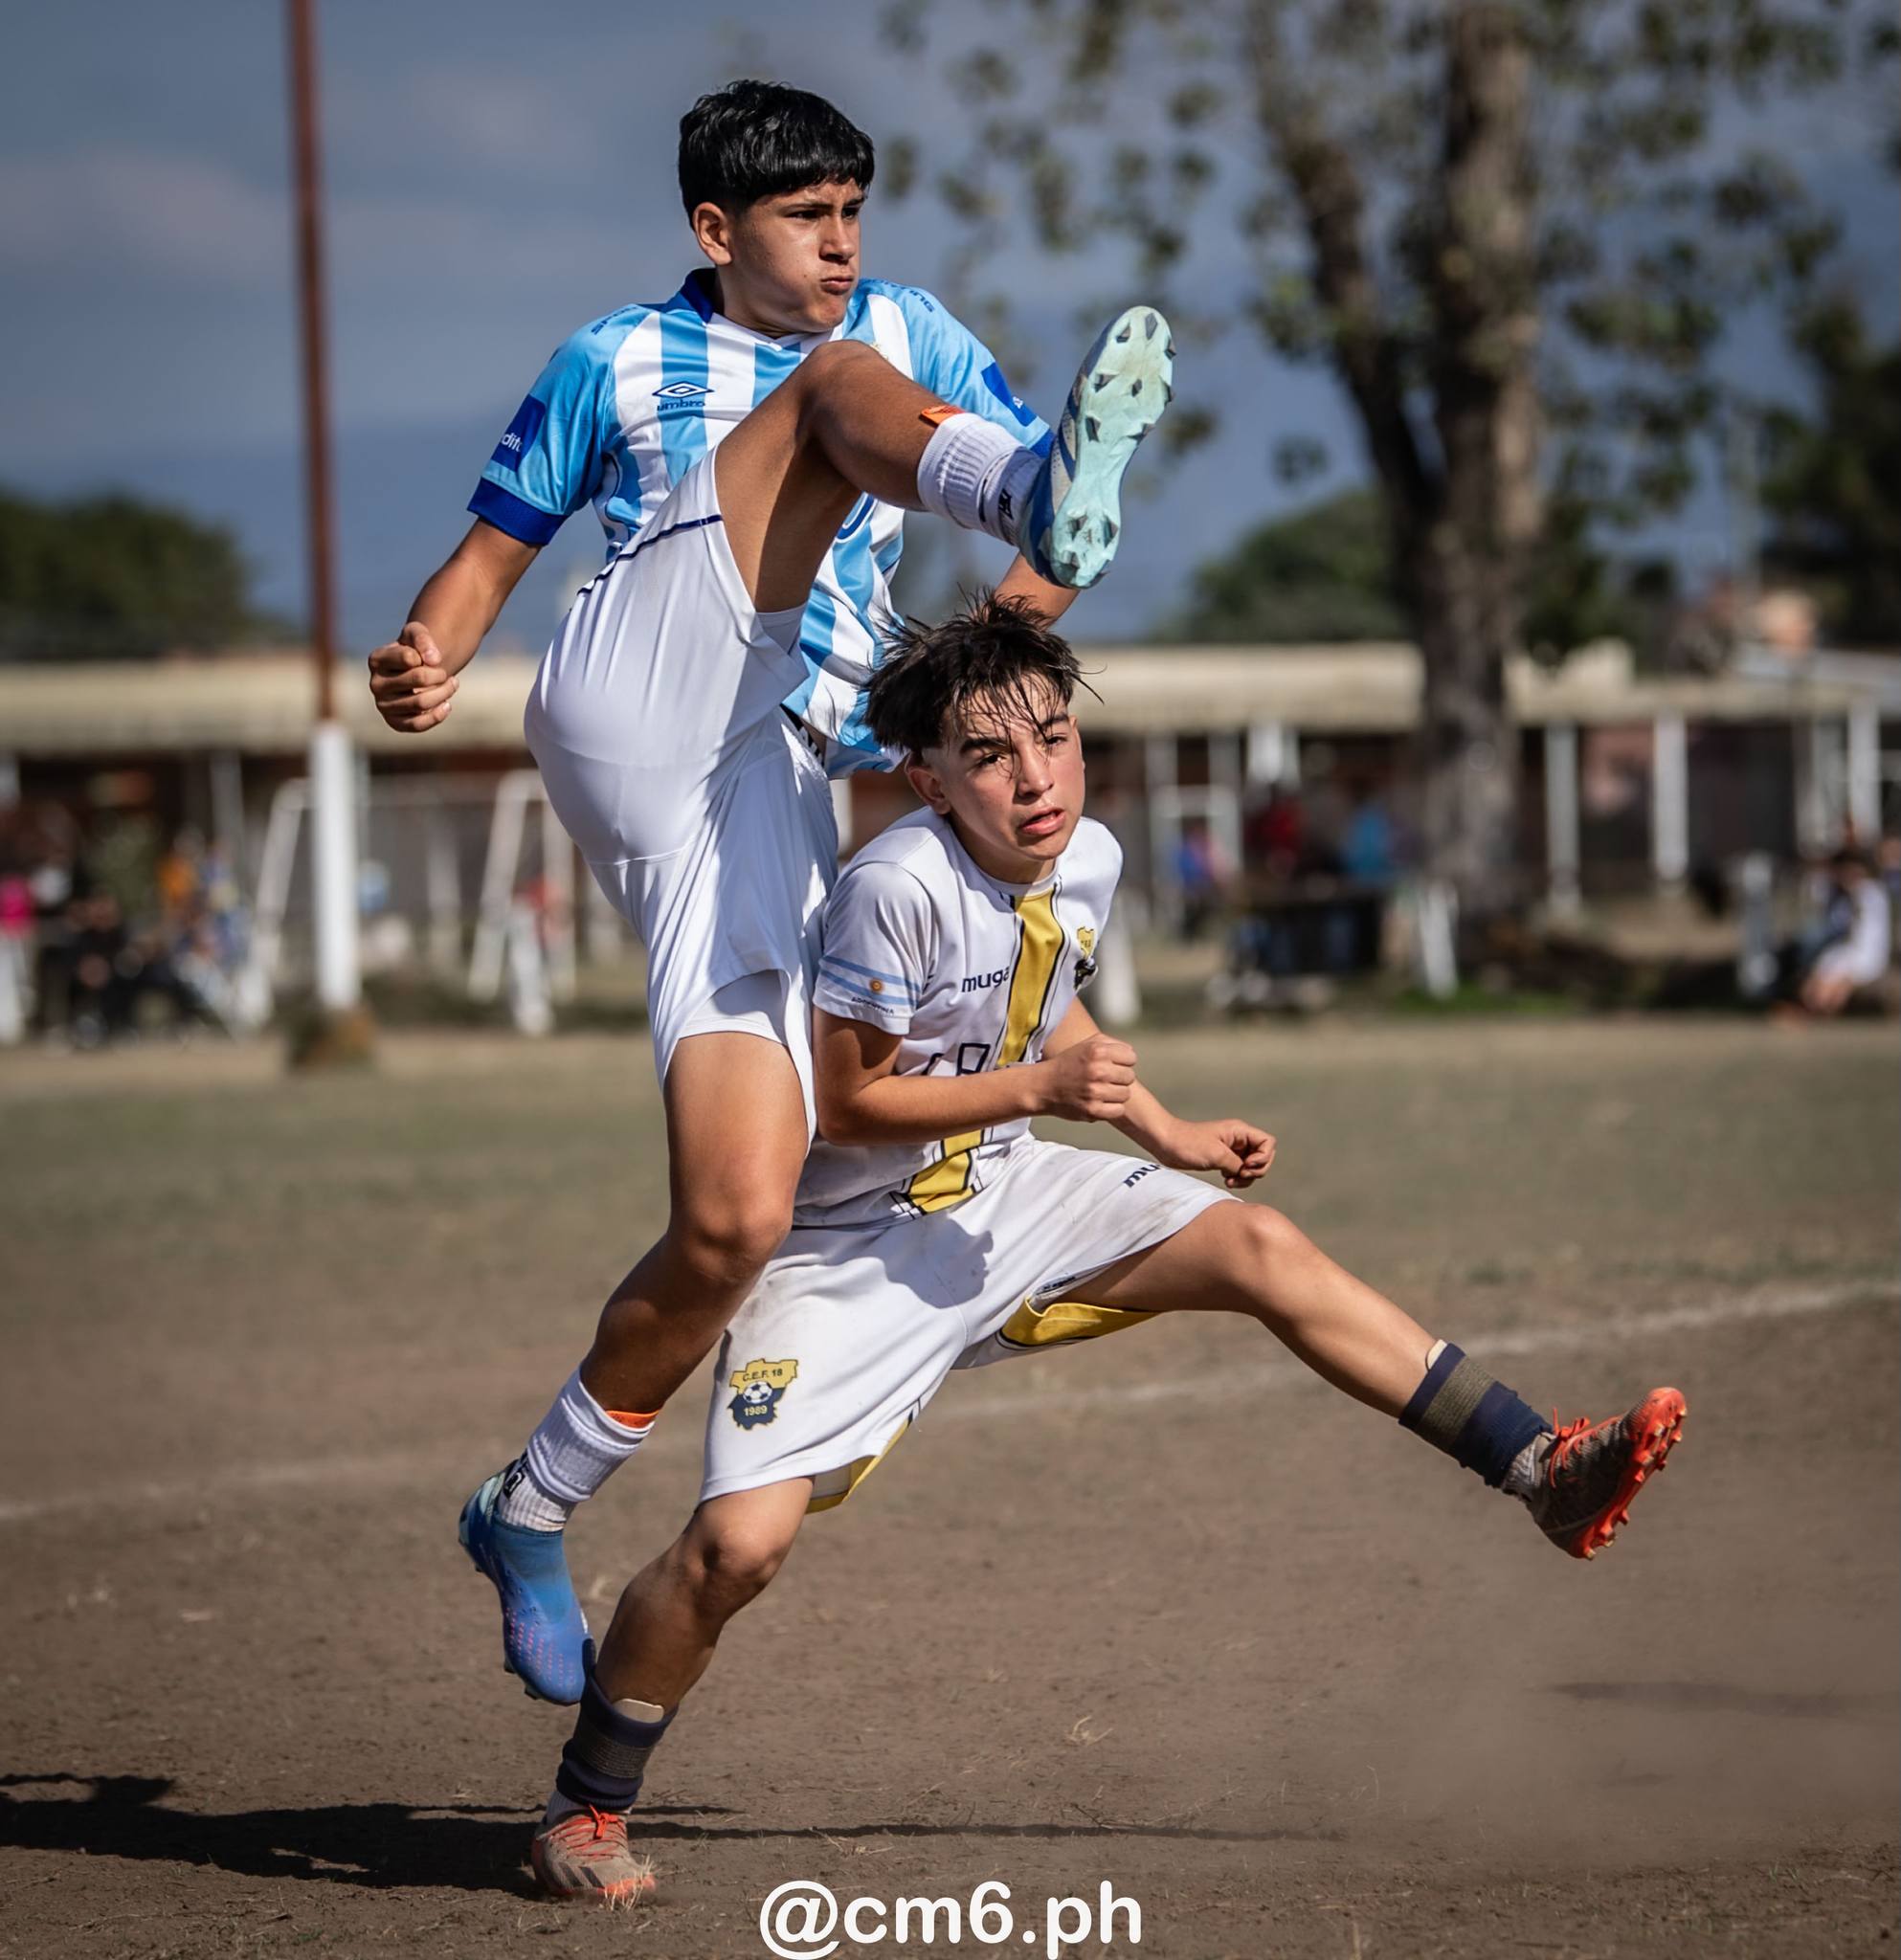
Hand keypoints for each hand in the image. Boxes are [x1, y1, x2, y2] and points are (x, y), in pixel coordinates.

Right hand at [367, 621, 458, 732]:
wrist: (416, 672)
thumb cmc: (415, 650)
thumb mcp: (417, 633)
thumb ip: (422, 638)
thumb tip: (433, 660)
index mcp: (376, 660)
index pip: (409, 657)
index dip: (429, 656)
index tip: (434, 658)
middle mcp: (375, 684)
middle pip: (419, 679)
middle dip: (440, 674)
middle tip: (447, 674)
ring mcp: (383, 705)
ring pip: (421, 703)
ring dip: (444, 693)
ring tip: (452, 684)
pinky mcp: (394, 722)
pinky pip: (417, 725)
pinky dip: (437, 715)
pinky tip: (447, 705)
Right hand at [1033, 1033, 1137, 1121]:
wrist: (1043, 1086)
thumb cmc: (1068, 1064)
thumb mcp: (1086, 1044)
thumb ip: (1111, 1043)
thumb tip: (1131, 1054)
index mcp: (1097, 1051)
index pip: (1131, 1057)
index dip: (1123, 1061)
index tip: (1113, 1065)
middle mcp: (1097, 1070)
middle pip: (1130, 1076)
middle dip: (1119, 1078)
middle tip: (1105, 1079)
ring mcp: (1095, 1092)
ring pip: (1125, 1094)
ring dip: (1116, 1094)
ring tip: (1102, 1090)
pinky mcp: (1092, 1110)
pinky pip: (1118, 1110)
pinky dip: (1111, 1108)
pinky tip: (1100, 1102)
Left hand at [1154, 1117, 1275, 1188]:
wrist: (1166, 1143)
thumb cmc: (1189, 1144)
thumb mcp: (1217, 1155)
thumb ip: (1238, 1164)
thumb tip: (1245, 1172)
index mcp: (1240, 1131)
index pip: (1268, 1143)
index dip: (1263, 1158)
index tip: (1246, 1165)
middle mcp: (1239, 1139)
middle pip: (1263, 1156)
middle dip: (1256, 1170)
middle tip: (1240, 1175)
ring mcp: (1232, 1149)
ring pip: (1252, 1166)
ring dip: (1246, 1177)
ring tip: (1231, 1181)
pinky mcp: (1223, 1158)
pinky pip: (1240, 1170)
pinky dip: (1238, 1177)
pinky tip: (1227, 1180)